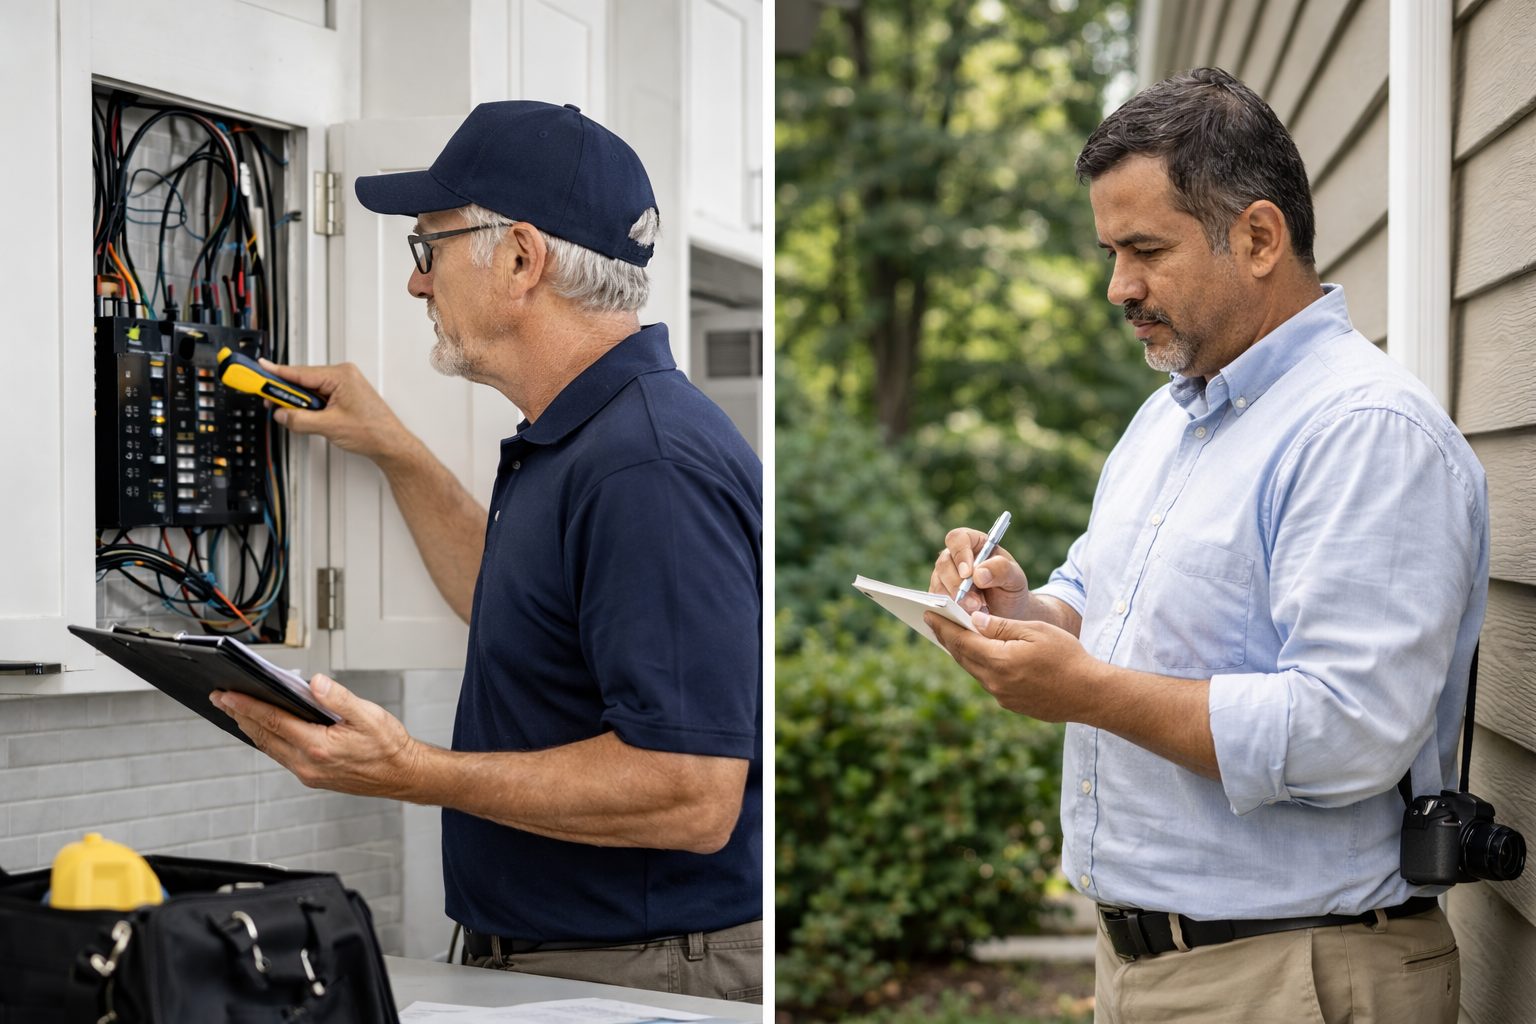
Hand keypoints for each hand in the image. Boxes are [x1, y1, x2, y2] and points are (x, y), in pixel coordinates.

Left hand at [211, 675, 422, 798]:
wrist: (402, 774)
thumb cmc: (389, 746)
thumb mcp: (368, 715)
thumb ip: (338, 698)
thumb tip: (315, 683)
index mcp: (319, 746)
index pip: (274, 721)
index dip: (247, 706)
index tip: (227, 694)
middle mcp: (308, 763)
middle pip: (264, 735)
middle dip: (239, 715)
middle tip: (220, 697)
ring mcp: (307, 772)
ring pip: (269, 747)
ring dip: (250, 727)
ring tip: (234, 710)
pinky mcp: (311, 776)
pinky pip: (280, 755)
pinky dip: (266, 739)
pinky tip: (263, 729)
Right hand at [258, 359, 418, 465]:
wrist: (391, 444)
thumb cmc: (373, 431)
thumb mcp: (329, 426)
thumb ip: (300, 419)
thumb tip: (282, 414)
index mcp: (340, 375)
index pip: (300, 372)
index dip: (276, 372)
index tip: (258, 369)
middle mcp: (342, 376)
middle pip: (302, 380)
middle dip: (287, 394)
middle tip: (271, 402)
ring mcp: (343, 385)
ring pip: (309, 390)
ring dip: (300, 403)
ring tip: (295, 416)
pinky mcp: (343, 396)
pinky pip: (318, 397)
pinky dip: (310, 407)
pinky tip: (308, 417)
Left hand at [924, 609, 1094, 722]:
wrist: (1090, 694)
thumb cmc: (1067, 657)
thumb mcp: (1035, 631)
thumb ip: (1002, 626)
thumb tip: (975, 621)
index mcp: (999, 661)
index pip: (961, 641)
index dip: (943, 627)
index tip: (928, 614)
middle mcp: (995, 682)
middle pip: (963, 657)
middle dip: (948, 638)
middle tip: (935, 622)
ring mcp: (1002, 696)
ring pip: (975, 670)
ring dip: (963, 652)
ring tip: (954, 636)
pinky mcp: (1012, 703)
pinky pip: (988, 681)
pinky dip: (980, 665)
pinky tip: (981, 655)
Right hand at [930, 526, 1033, 618]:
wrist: (1007, 613)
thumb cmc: (1011, 589)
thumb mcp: (1015, 578)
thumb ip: (1001, 570)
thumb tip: (978, 573)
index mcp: (973, 544)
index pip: (958, 538)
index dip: (960, 554)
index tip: (967, 574)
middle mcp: (955, 558)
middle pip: (944, 563)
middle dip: (958, 585)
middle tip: (975, 603)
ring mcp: (944, 577)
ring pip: (938, 584)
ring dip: (955, 600)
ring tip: (977, 610)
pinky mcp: (939, 595)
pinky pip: (936, 601)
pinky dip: (950, 610)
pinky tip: (967, 615)